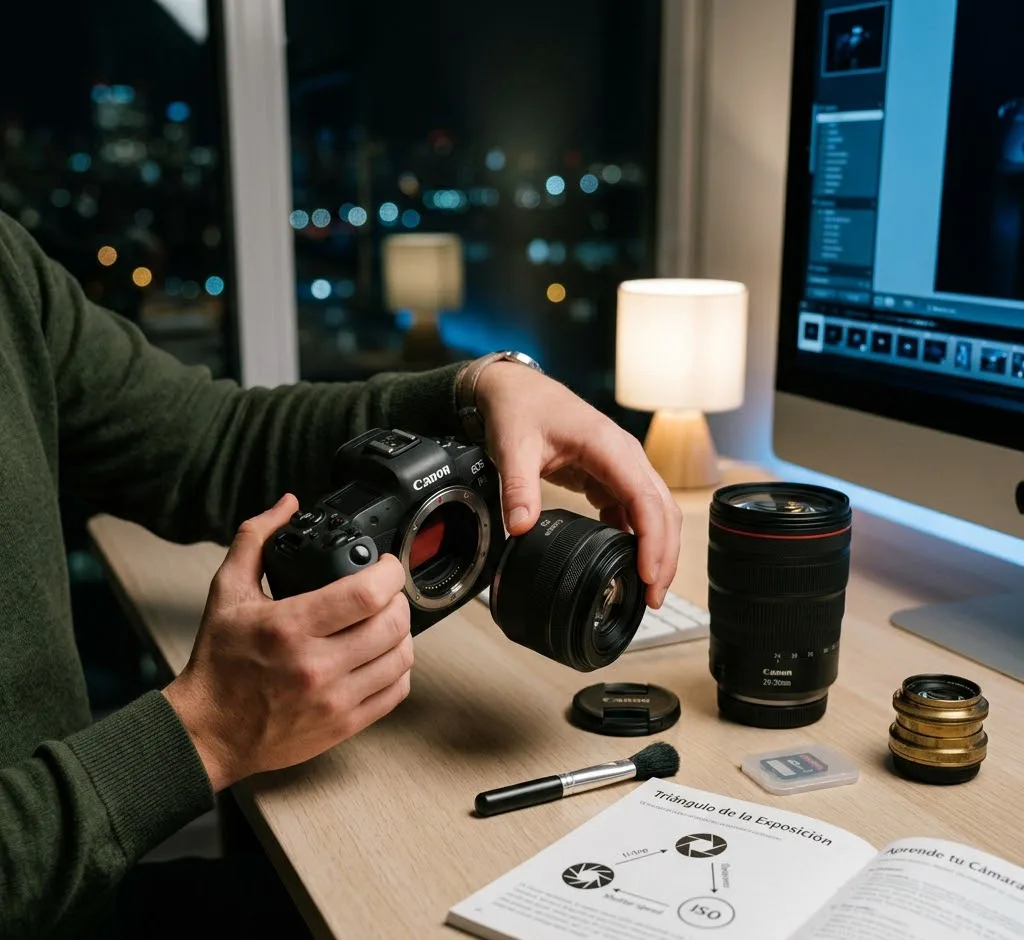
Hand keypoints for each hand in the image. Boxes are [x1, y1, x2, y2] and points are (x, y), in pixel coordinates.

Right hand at [163, 494, 412, 791]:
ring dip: (402, 632)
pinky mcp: (345, 724)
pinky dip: (398, 668)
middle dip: (398, 598)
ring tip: (384, 621)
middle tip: (386, 592)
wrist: (209, 731)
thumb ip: (256, 539)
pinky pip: (396, 690)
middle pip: (393, 623)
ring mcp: (334, 699)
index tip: (384, 565)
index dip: (389, 572)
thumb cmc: (219, 662)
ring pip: (401, 656)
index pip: (366, 594)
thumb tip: (287, 504)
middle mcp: (316, 666)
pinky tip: (382, 655)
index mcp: (289, 627)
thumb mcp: (227, 591)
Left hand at [475, 363, 681, 606]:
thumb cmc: (521, 410)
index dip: (652, 539)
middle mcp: (625, 456)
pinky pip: (635, 509)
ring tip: (647, 588)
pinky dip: (638, 537)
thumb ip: (518, 487)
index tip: (647, 574)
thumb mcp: (513, 447)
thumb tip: (521, 526)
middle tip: (653, 597)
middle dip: (664, 554)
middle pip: (662, 509)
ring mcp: (622, 466)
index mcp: (608, 446)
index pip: (645, 498)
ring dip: (657, 548)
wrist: (516, 390)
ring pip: (655, 510)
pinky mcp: (611, 476)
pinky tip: (626, 563)